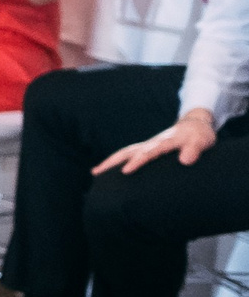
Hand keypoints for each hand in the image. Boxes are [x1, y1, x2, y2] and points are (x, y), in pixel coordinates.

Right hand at [94, 109, 219, 174]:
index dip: (137, 161)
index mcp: (164, 142)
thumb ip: (194, 150)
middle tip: (95, 172)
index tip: (126, 171)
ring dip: (110, 162)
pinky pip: (129, 154)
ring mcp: (148, 145)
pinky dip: (117, 161)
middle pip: (128, 151)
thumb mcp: (202, 141)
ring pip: (125, 152)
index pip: (148, 152)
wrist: (195, 124)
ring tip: (95, 172)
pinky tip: (110, 170)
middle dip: (111, 162)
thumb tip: (185, 161)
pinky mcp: (148, 148)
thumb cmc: (199, 135)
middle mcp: (152, 143)